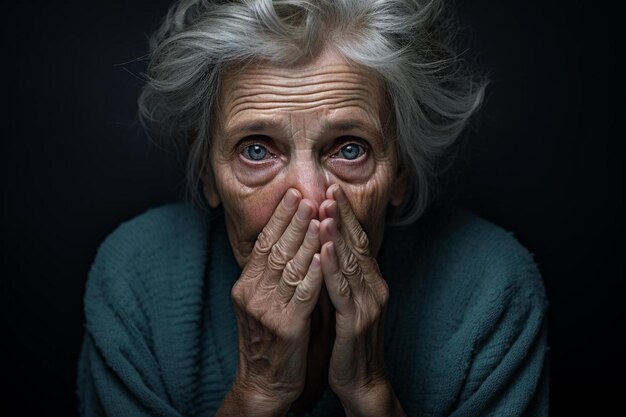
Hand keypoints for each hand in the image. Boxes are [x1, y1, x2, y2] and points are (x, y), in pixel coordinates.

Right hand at [221, 189, 322, 415]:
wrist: (264, 382)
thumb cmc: (270, 340)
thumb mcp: (262, 303)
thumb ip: (273, 275)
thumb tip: (290, 241)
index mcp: (246, 286)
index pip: (263, 244)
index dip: (278, 218)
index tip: (292, 195)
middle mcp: (252, 294)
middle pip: (274, 249)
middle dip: (292, 221)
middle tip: (306, 195)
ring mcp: (267, 311)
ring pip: (289, 267)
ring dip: (305, 239)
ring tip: (318, 215)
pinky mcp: (285, 327)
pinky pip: (302, 294)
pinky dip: (313, 272)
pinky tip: (323, 254)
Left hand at [319, 185, 404, 415]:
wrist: (363, 381)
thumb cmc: (349, 342)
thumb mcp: (346, 303)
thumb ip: (339, 277)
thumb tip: (322, 248)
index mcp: (370, 281)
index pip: (358, 240)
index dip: (346, 215)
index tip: (332, 189)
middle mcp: (374, 287)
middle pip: (357, 244)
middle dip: (342, 215)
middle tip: (329, 187)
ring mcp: (368, 303)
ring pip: (350, 261)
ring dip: (337, 233)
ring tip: (325, 207)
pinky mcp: (356, 321)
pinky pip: (343, 289)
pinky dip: (333, 266)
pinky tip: (325, 248)